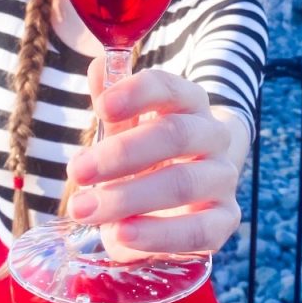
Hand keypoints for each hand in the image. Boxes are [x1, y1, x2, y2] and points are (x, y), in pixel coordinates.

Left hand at [65, 61, 247, 262]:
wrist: (192, 192)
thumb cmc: (150, 153)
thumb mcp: (128, 125)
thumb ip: (112, 101)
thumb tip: (98, 66)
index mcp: (189, 102)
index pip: (168, 87)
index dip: (136, 93)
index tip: (101, 108)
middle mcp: (213, 135)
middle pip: (175, 135)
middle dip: (121, 153)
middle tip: (77, 172)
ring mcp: (222, 179)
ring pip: (183, 183)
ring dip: (128, 198)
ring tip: (84, 210)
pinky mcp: (224, 220)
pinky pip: (199, 231)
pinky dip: (158, 235)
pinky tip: (121, 236)